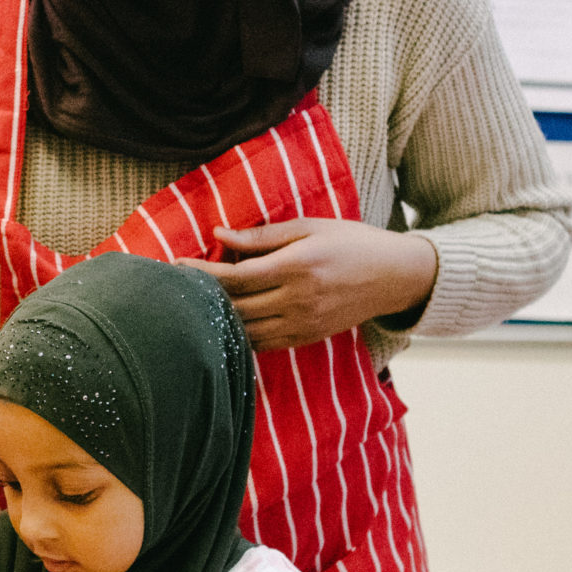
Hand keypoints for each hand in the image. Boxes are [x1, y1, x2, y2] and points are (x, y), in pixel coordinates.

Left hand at [181, 220, 438, 350]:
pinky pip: (261, 344)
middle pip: (234, 305)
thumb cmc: (351, 242)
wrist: (395, 276)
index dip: (201, 274)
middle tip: (176, 286)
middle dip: (201, 297)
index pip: (234, 278)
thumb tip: (218, 235)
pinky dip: (238, 334)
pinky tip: (224, 321)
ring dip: (216, 319)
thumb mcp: (309, 227)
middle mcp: (298, 300)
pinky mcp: (306, 338)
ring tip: (194, 304)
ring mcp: (303, 324)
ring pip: (244, 330)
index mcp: (297, 267)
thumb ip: (261, 236)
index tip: (177, 265)